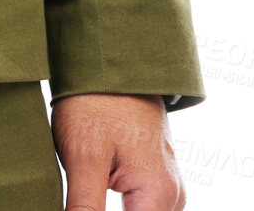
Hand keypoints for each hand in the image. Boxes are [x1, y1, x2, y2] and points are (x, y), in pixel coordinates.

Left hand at [51, 92, 185, 208]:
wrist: (109, 57)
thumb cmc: (95, 101)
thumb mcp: (83, 158)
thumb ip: (85, 208)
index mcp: (158, 195)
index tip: (82, 204)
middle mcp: (171, 195)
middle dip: (103, 210)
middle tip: (82, 191)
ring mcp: (166, 184)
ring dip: (107, 208)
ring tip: (87, 186)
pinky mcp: (154, 175)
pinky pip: (141, 206)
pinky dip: (120, 206)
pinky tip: (95, 193)